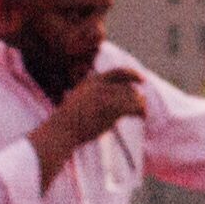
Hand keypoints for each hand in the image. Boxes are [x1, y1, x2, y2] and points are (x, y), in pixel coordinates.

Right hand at [23, 68, 149, 175]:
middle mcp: (99, 85)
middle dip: (137, 96)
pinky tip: (143, 117)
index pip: (118, 73)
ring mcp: (104, 95)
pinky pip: (132, 106)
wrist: (61, 130)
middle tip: (143, 105)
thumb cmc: (67, 124)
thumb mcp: (78, 104)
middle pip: (127, 86)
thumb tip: (108, 107)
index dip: (132, 74)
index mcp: (91, 81)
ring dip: (141, 105)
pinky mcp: (109, 107)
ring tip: (144, 113)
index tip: (142, 79)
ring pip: (132, 96)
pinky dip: (140, 111)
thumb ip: (92, 99)